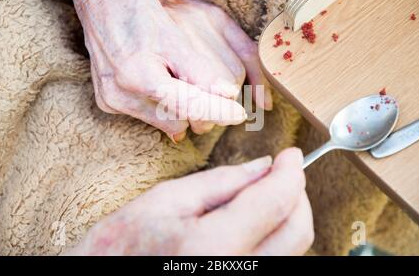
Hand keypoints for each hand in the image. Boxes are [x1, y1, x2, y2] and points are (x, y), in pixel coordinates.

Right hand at [67, 0, 270, 141]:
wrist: (101, 1)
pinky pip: (148, 115)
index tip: (239, 114)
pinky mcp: (107, 102)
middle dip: (197, 108)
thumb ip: (198, 71)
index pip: (188, 106)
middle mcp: (121, 95)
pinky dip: (162, 105)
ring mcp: (112, 100)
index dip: (217, 111)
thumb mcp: (173, 38)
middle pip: (178, 120)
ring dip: (180, 108)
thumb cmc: (139, 12)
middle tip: (205, 88)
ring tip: (178, 79)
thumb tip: (226, 96)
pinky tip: (161, 82)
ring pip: (164, 122)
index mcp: (138, 76)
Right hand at [68, 148, 313, 255]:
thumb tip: (263, 167)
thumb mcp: (166, 200)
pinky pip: (274, 259)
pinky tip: (255, 219)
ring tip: (263, 193)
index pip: (274, 202)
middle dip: (295, 193)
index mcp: (213, 247)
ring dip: (286, 215)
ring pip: (292, 248)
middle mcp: (236, 273)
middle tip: (280, 172)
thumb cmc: (121, 245)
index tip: (291, 155)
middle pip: (297, 231)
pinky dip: (274, 235)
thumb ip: (221, 182)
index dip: (290, 172)